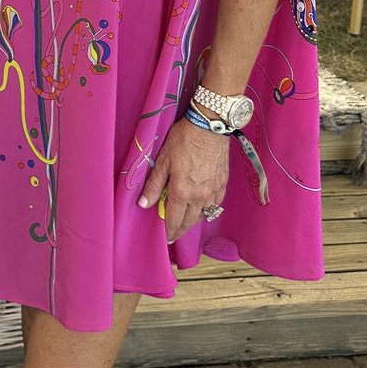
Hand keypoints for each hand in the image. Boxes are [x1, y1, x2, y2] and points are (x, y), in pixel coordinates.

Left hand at [138, 118, 229, 242]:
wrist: (210, 128)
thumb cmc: (183, 140)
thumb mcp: (163, 160)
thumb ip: (154, 185)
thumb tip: (143, 204)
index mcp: (182, 192)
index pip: (174, 219)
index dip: (169, 231)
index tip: (165, 239)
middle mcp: (200, 196)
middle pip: (189, 221)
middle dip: (180, 230)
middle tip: (174, 236)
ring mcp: (214, 192)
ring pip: (203, 215)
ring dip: (193, 221)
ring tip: (185, 223)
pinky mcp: (223, 185)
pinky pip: (215, 205)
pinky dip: (207, 210)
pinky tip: (202, 208)